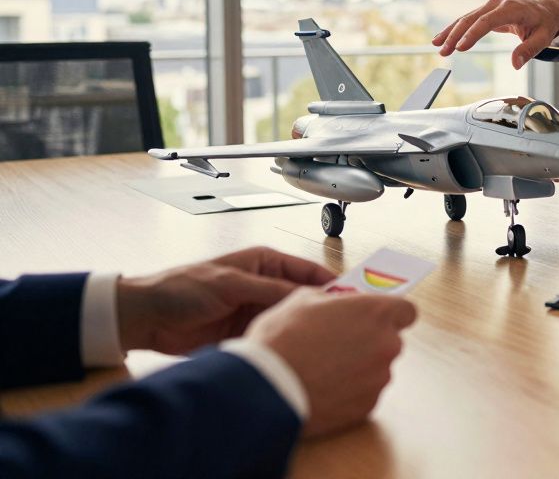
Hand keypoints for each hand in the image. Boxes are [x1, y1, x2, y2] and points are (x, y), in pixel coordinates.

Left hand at [116, 246, 335, 353]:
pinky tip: (301, 355)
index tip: (353, 301)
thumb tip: (309, 300)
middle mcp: (266, 285)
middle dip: (323, 311)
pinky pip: (276, 338)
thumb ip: (271, 290)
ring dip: (306, 331)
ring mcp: (258, 311)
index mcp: (266, 263)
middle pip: (305, 299)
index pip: (308, 272)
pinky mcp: (249, 334)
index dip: (331, 286)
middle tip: (346, 327)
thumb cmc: (183, 287)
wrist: (147, 318)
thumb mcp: (232, 284)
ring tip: (329, 344)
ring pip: (293, 320)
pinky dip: (287, 345)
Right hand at [246, 288, 417, 436]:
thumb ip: (331, 299)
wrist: (267, 388)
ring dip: (360, 367)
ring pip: (377, 368)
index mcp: (377, 313)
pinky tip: (324, 387)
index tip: (375, 318)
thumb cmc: (283, 338)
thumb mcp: (302, 300)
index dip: (391, 314)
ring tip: (325, 368)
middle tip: (340, 343)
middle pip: (391, 340)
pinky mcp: (368, 406)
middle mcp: (387, 345)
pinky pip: (365, 393)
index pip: (407, 311)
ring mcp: (379, 378)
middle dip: (371, 341)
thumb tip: (336, 301)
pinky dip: (351, 391)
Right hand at [431, 0, 558, 68]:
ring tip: (437, 46)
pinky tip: (442, 38)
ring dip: (451, 32)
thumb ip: (529, 50)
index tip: (461, 48)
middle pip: (471, 19)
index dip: (472, 34)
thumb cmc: (544, 23)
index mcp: (511, 9)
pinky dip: (455, 29)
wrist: (544, 7)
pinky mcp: (486, 11)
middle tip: (444, 51)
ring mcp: (490, 6)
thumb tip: (516, 64)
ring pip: (466, 18)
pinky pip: (468, 19)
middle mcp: (497, 4)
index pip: (487, 21)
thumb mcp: (543, 38)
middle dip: (455, 35)